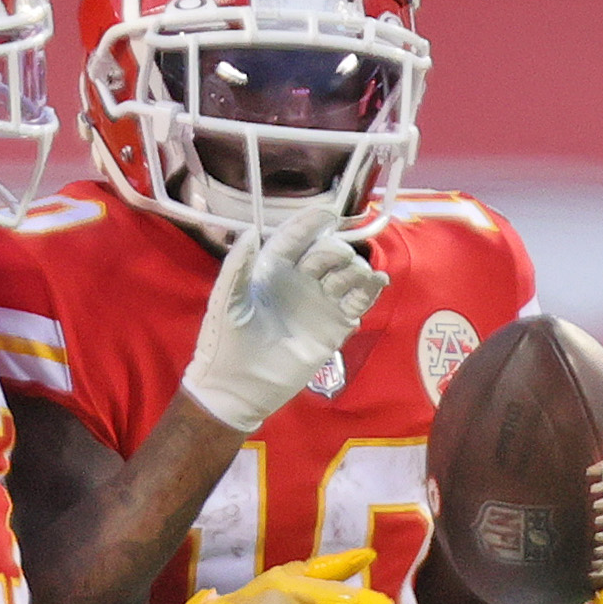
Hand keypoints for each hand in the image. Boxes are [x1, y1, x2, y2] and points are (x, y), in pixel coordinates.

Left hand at [178, 200, 388, 434]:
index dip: (311, 223)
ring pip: (347, 273)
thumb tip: (249, 232)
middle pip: (327, 251)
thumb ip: (236, 268)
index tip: (328, 214)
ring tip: (349, 279)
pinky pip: (358, 301)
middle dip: (334, 251)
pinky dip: (370, 289)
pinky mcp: (334, 325)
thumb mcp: (227, 303)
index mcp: (272, 269)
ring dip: (354, 269)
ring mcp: (319, 301)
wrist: (239, 389)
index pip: (296, 237)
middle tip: (333, 262)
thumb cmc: (226, 344)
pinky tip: (377, 282)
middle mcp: (299, 280)